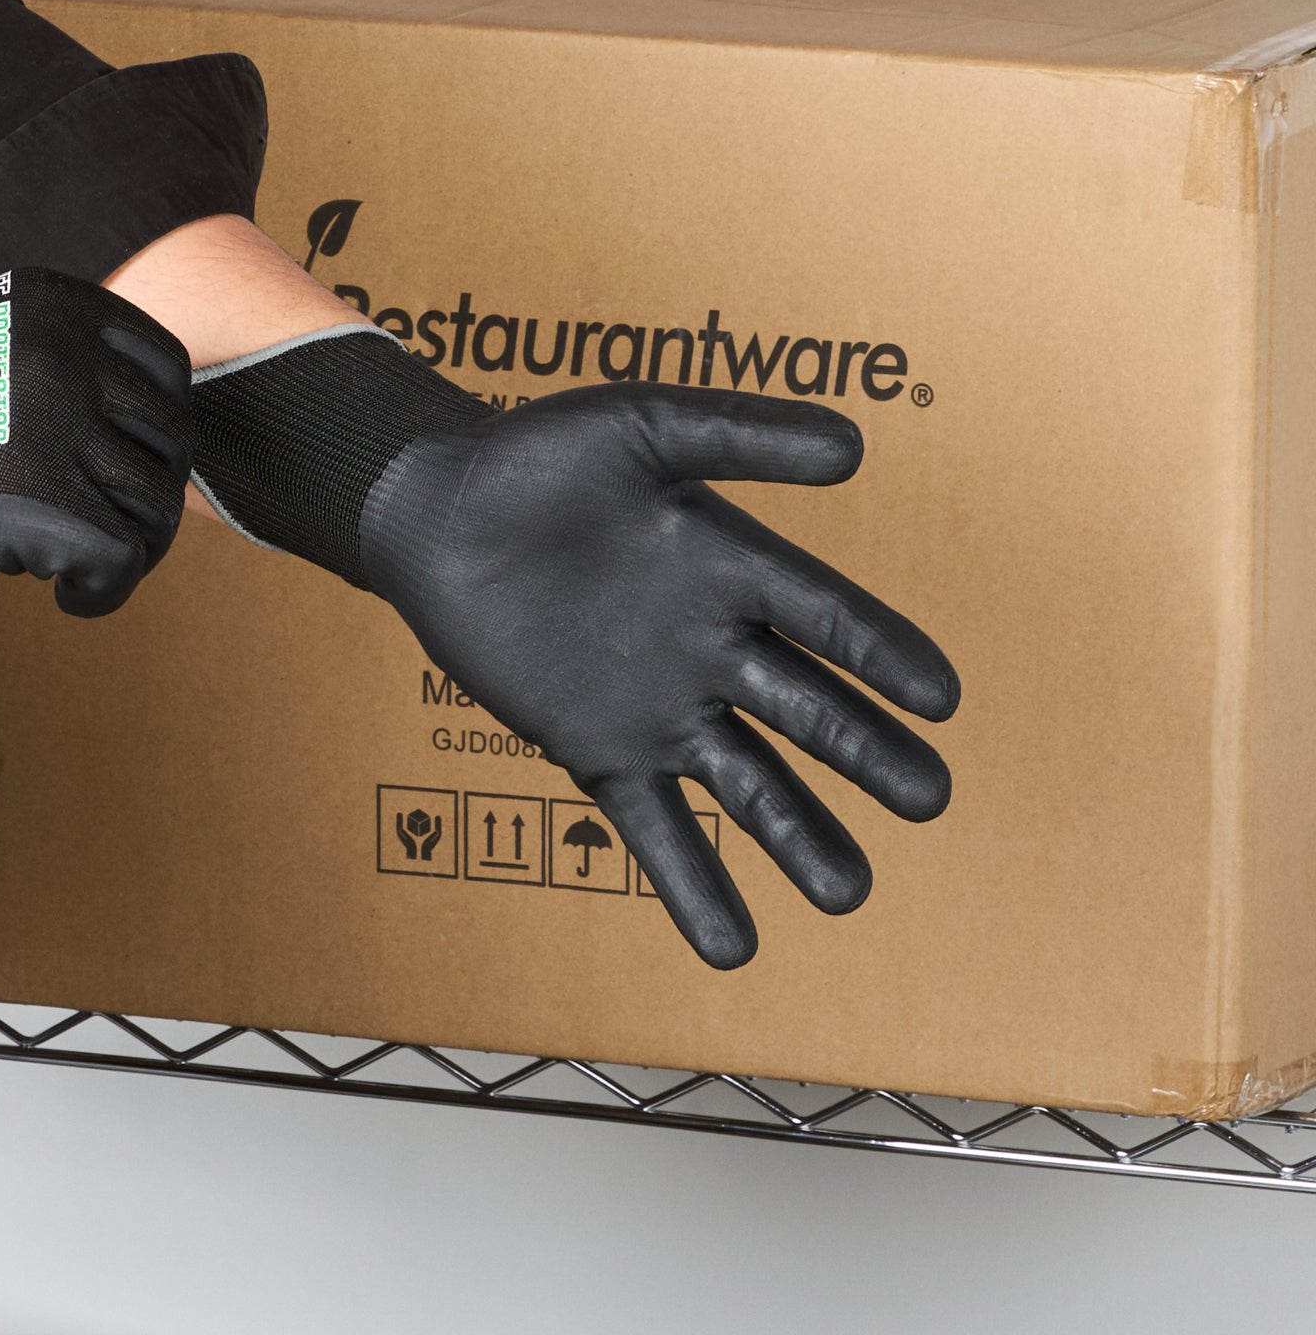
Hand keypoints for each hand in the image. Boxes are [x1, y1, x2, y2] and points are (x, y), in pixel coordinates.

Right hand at [0, 268, 190, 615]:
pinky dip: (106, 591)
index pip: (165, 368)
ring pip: (152, 505)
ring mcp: (65, 429)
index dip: (159, 427)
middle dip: (151, 492)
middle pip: (168, 440)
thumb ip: (40, 356)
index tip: (139, 462)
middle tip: (121, 527)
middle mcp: (74, 358)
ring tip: (93, 569)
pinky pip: (121, 560)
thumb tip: (102, 410)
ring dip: (132, 545)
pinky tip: (74, 599)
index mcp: (59, 307)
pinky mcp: (49, 504)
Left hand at [357, 384, 957, 967]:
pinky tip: (733, 950)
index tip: (942, 697)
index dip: (882, 654)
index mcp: (730, 565)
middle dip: (866, 755)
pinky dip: (693, 886)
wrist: (435, 515)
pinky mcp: (598, 749)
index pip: (825, 617)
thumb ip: (741, 435)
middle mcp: (710, 645)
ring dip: (796, 837)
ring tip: (849, 894)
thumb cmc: (535, 459)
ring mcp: (658, 705)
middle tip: (929, 800)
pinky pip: (655, 827)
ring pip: (746, 783)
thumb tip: (856, 446)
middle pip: (806, 710)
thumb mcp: (640, 427)